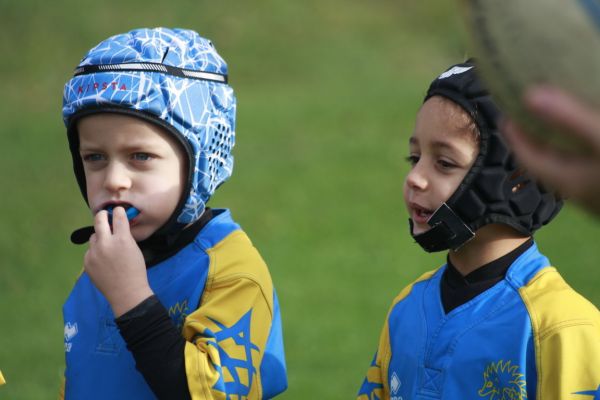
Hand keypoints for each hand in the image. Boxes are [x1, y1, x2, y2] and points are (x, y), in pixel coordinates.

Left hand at [84, 206, 153, 316]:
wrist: (126, 292)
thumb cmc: (135, 271)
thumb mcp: (135, 249)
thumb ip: (125, 236)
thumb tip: (116, 226)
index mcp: (122, 239)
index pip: (118, 216)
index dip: (118, 211)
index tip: (118, 210)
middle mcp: (106, 243)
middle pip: (99, 220)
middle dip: (102, 215)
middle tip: (104, 215)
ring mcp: (94, 253)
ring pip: (94, 237)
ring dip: (100, 237)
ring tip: (107, 247)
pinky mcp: (87, 262)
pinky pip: (90, 251)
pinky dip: (96, 252)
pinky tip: (104, 262)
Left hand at [502, 86, 599, 215]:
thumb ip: (569, 118)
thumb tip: (529, 95)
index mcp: (565, 179)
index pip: (525, 155)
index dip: (513, 132)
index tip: (507, 108)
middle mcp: (576, 189)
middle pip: (544, 159)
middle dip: (535, 133)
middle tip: (532, 105)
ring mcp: (594, 191)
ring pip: (567, 162)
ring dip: (560, 138)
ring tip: (561, 111)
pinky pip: (588, 163)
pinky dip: (582, 145)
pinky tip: (592, 129)